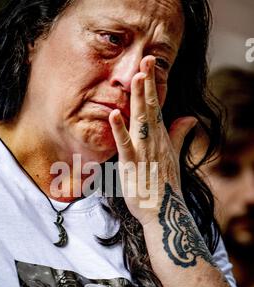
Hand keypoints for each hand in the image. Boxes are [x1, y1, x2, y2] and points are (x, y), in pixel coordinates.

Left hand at [109, 55, 196, 226]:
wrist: (163, 210)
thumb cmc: (165, 184)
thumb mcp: (174, 155)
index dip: (153, 86)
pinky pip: (125, 145)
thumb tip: (188, 118)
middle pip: (150, 109)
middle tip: (146, 59)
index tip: (150, 65)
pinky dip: (120, 130)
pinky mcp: (132, 166)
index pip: (157, 107)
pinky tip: (114, 115)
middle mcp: (154, 141)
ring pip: (140, 122)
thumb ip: (179, 135)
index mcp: (161, 138)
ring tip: (136, 78)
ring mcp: (144, 153)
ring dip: (138, 100)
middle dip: (147, 84)